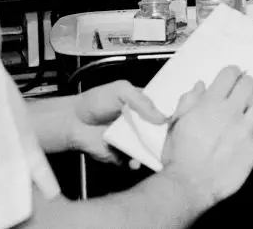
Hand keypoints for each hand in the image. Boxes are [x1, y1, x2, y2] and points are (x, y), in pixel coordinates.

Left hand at [31, 81, 164, 162]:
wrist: (73, 121)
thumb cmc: (94, 102)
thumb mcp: (120, 90)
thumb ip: (141, 100)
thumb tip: (161, 117)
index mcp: (143, 107)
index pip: (164, 112)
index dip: (172, 115)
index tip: (179, 119)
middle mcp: (141, 125)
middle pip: (161, 133)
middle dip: (166, 136)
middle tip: (168, 137)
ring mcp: (133, 141)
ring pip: (151, 149)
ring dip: (154, 151)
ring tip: (153, 150)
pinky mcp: (124, 156)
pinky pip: (136, 162)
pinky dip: (138, 163)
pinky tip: (136, 159)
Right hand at [161, 66, 252, 211]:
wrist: (188, 184)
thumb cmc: (178, 154)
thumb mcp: (176, 123)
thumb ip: (188, 101)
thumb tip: (200, 86)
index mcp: (210, 103)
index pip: (230, 74)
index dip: (232, 73)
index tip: (232, 78)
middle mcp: (230, 113)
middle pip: (249, 85)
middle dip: (245, 86)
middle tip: (240, 95)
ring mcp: (244, 131)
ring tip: (247, 121)